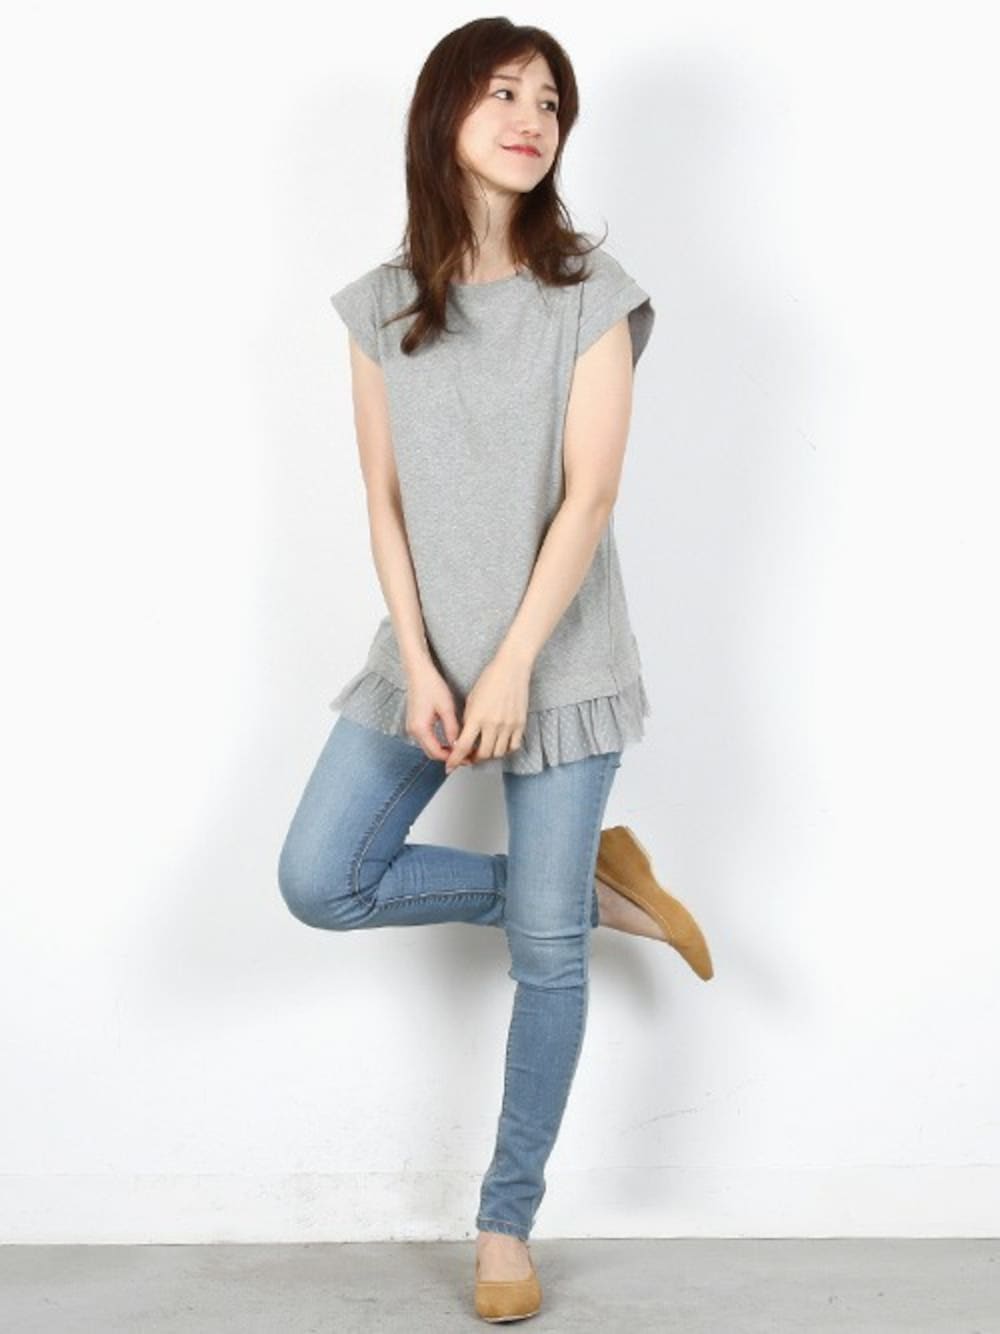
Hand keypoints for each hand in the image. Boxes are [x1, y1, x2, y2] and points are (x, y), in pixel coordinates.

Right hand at [405, 659, 463, 763]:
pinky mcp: (414, 724)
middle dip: (449, 757)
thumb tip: (459, 745)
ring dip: (444, 751)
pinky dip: (439, 744)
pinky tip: (450, 740)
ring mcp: (412, 728)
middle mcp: (413, 731)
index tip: (466, 758)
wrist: (418, 672)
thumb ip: (452, 729)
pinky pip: (427, 740)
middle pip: (432, 753)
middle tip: (466, 756)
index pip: (437, 753)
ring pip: (429, 748)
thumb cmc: (431, 685)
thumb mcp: (446, 708)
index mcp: (420, 729)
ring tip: (460, 749)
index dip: (453, 758)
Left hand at [444, 650, 531, 774]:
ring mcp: (508, 725)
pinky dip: (505, 750)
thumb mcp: (471, 700)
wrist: (512, 669)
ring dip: (489, 755)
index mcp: (477, 717)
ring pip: (498, 753)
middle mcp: (493, 724)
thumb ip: (468, 721)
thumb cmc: (489, 679)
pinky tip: (499, 745)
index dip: (455, 759)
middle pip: (482, 754)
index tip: (450, 766)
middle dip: (473, 759)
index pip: (463, 746)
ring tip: (484, 750)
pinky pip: (513, 746)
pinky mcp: (520, 724)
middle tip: (469, 757)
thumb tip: (463, 739)